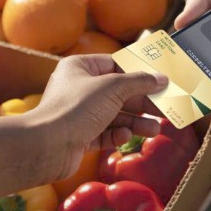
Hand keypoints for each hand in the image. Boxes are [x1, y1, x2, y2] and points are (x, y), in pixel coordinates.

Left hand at [28, 55, 167, 178]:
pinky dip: (116, 135)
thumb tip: (162, 78)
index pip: (114, 65)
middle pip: (118, 92)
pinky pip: (104, 133)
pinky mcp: (79, 136)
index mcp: (80, 67)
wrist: (46, 146)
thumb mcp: (113, 88)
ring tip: (154, 130)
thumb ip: (139, 82)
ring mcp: (78, 114)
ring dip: (135, 122)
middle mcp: (78, 88)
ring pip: (114, 115)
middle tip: (164, 109)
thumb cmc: (76, 108)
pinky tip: (124, 138)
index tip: (159, 80)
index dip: (137, 73)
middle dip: (141, 102)